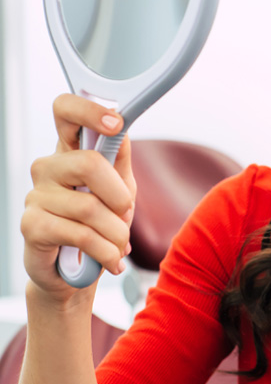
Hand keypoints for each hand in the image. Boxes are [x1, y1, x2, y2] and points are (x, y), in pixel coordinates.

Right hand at [21, 94, 135, 298]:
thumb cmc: (97, 224)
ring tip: (118, 246)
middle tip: (124, 215)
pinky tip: (111, 261)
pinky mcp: (31, 225)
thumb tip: (122, 129)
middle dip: (119, 196)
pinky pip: (81, 235)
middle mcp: (48, 168)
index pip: (65, 111)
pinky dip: (106, 252)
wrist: (75, 272)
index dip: (89, 111)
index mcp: (69, 151)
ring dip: (117, 234)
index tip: (116, 123)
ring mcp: (36, 195)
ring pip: (90, 207)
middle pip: (89, 163)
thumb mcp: (118, 189)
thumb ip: (119, 159)